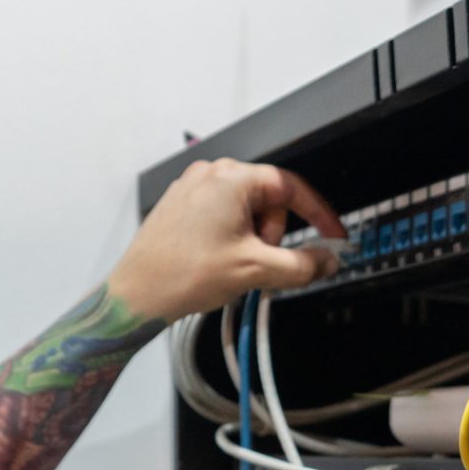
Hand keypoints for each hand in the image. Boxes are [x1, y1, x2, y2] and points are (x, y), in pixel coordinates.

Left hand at [105, 157, 345, 323]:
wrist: (135, 295)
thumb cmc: (184, 275)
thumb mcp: (255, 271)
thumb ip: (301, 265)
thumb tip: (327, 261)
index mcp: (231, 178)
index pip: (291, 187)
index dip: (318, 213)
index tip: (333, 234)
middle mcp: (210, 174)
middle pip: (268, 200)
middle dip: (270, 234)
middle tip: (255, 263)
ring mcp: (192, 187)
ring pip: (245, 211)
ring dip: (250, 239)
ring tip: (229, 265)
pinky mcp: (181, 205)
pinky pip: (222, 216)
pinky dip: (230, 239)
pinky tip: (215, 262)